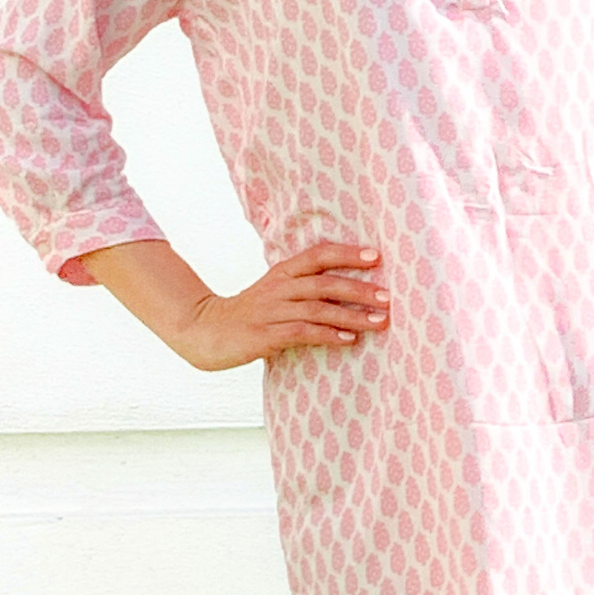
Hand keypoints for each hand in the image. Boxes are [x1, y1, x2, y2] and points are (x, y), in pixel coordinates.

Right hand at [175, 241, 391, 371]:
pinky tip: (349, 340)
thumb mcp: (276, 293)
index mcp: (283, 273)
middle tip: (389, 297)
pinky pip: (301, 332)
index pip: (318, 255)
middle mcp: (279, 287)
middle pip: (325, 282)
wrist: (204, 331)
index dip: (348, 254)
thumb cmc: (250, 314)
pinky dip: (328, 335)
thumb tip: (351, 290)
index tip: (377, 256)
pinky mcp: (265, 335)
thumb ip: (306, 288)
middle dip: (360, 289)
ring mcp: (271, 311)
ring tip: (380, 322)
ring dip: (353, 315)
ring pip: (318, 308)